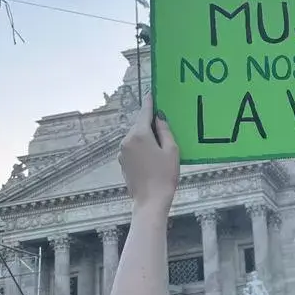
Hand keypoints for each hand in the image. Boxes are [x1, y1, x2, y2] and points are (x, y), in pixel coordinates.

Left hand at [119, 95, 178, 211]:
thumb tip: (159, 118)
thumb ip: (165, 131)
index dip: (150, 102)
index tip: (151, 93)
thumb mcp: (172, 150)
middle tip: (164, 125)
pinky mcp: (122, 162)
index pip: (145, 112)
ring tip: (161, 147)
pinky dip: (142, 148)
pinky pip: (133, 148)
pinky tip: (153, 158)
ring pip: (136, 137)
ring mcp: (122, 152)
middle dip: (150, 124)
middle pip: (140, 125)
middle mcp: (127, 140)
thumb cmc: (165, 176)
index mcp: (140, 134)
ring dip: (146, 138)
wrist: (150, 201)